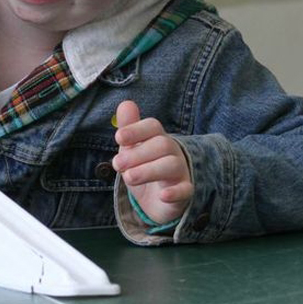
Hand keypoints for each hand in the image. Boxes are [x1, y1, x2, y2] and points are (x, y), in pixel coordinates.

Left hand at [112, 100, 192, 224]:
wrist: (155, 200)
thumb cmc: (143, 168)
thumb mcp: (131, 149)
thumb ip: (128, 128)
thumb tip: (125, 103)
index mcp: (157, 138)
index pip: (153, 126)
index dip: (136, 129)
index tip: (118, 137)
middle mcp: (172, 152)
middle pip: (162, 144)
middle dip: (137, 153)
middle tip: (117, 164)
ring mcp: (180, 172)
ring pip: (172, 165)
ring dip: (148, 170)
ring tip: (129, 177)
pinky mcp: (184, 192)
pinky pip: (186, 190)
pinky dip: (175, 192)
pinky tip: (163, 195)